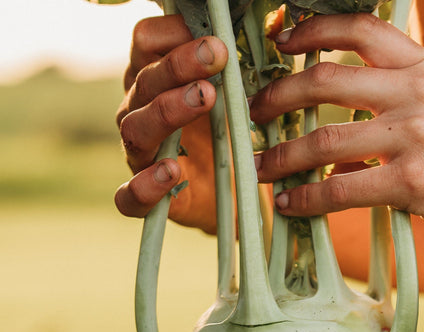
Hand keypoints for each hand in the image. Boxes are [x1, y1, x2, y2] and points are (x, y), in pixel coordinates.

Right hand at [114, 15, 227, 232]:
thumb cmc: (230, 136)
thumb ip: (242, 62)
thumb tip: (272, 19)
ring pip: (136, 128)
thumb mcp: (239, 97)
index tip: (213, 29)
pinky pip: (130, 195)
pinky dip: (146, 185)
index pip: (147, 41)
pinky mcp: (145, 198)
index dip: (174, 31)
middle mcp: (138, 111)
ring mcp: (139, 154)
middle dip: (181, 64)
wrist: (235, 196)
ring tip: (205, 98)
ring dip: (169, 110)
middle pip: (145, 79)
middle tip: (218, 53)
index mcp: (155, 79)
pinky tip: (172, 171)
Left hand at [249, 13, 423, 252]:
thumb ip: (406, 105)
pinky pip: (341, 187)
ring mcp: (414, 135)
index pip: (360, 28)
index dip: (311, 29)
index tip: (281, 42)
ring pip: (323, 138)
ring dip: (281, 155)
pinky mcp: (412, 183)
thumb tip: (349, 137)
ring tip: (260, 167)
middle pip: (325, 78)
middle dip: (276, 95)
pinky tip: (290, 204)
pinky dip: (307, 197)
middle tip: (254, 111)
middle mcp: (417, 91)